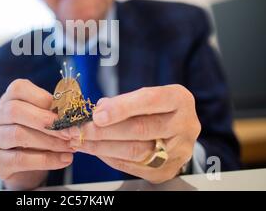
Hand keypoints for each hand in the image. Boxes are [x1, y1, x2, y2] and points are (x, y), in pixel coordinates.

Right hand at [0, 79, 73, 189]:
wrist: (19, 164)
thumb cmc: (34, 133)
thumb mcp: (41, 117)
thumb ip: (52, 111)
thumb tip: (72, 113)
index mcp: (7, 97)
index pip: (20, 89)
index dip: (45, 100)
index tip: (66, 112)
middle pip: (15, 110)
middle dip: (45, 121)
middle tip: (69, 131)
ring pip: (18, 135)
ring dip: (49, 142)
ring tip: (70, 147)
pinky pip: (21, 159)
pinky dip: (46, 160)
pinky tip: (64, 160)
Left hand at [68, 84, 200, 182]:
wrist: (176, 129)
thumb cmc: (155, 109)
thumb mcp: (143, 96)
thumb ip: (122, 102)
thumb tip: (97, 111)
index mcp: (178, 99)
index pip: (149, 100)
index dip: (121, 108)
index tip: (97, 114)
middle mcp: (185, 125)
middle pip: (141, 129)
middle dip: (104, 131)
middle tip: (80, 130)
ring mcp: (179, 151)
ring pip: (136, 151)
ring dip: (103, 147)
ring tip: (82, 141)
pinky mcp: (167, 170)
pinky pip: (133, 167)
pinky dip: (110, 158)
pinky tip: (96, 150)